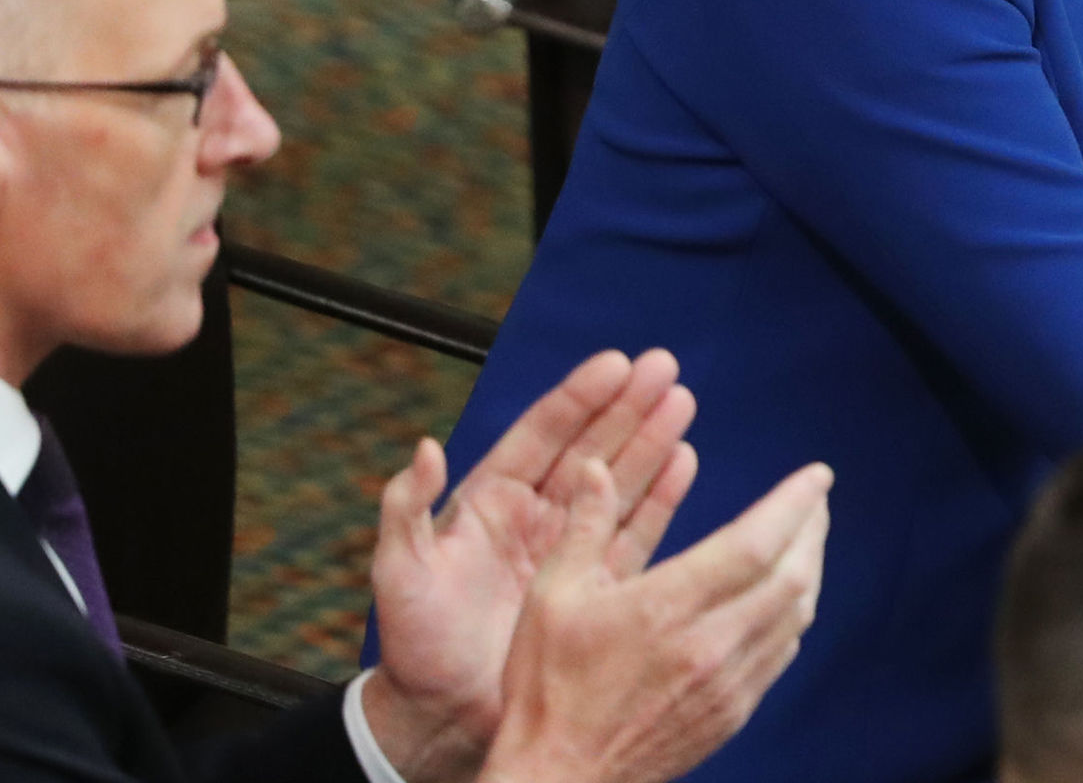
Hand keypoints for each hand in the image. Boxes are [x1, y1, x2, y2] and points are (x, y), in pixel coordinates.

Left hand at [362, 351, 699, 782]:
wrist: (445, 718)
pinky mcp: (593, 586)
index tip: (616, 364)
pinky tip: (683, 462)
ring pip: (618, 482)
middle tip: (665, 367)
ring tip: (682, 403)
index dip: (579, 398)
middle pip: (591, 447)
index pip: (542, 434)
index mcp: (489, 501)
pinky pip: (634, 532)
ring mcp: (568, 549)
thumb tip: (426, 448)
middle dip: (628, 406)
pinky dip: (660, 497)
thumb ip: (406, 508)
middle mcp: (535, 516)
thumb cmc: (415, 646)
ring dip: (651, 441)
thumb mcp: (399, 573)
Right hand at [481, 458, 834, 782]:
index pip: (756, 543)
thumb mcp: (550, 596)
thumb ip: (583, 526)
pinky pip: (781, 653)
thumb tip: (595, 466)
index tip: (818, 475)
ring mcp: (727, 684)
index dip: (795, 504)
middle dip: (812, 528)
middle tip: (816, 498)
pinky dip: (793, 614)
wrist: (559, 779)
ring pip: (795, 615)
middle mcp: (711, 645)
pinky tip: (784, 598)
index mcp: (668, 608)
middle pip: (791, 576)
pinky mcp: (732, 714)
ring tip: (807, 537)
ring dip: (809, 568)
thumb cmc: (547, 690)